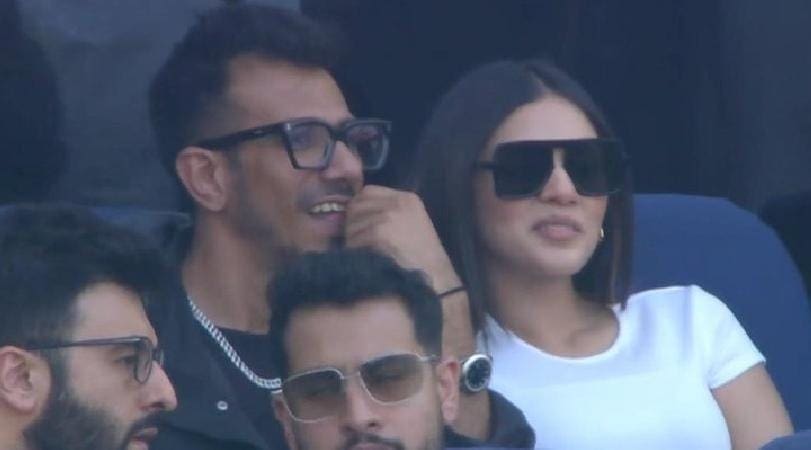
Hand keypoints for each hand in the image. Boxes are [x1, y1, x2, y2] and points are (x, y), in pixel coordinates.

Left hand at [345, 185, 460, 291]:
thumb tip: (352, 211)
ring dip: (352, 240)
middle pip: (356, 206)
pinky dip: (354, 253)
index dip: (359, 208)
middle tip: (360, 243)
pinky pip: (353, 240)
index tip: (360, 225)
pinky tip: (365, 262)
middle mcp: (398, 202)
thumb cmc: (423, 261)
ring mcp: (388, 216)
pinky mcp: (379, 233)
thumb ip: (387, 213)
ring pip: (351, 224)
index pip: (367, 192)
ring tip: (365, 255)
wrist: (435, 282)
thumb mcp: (412, 225)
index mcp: (407, 199)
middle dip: (352, 224)